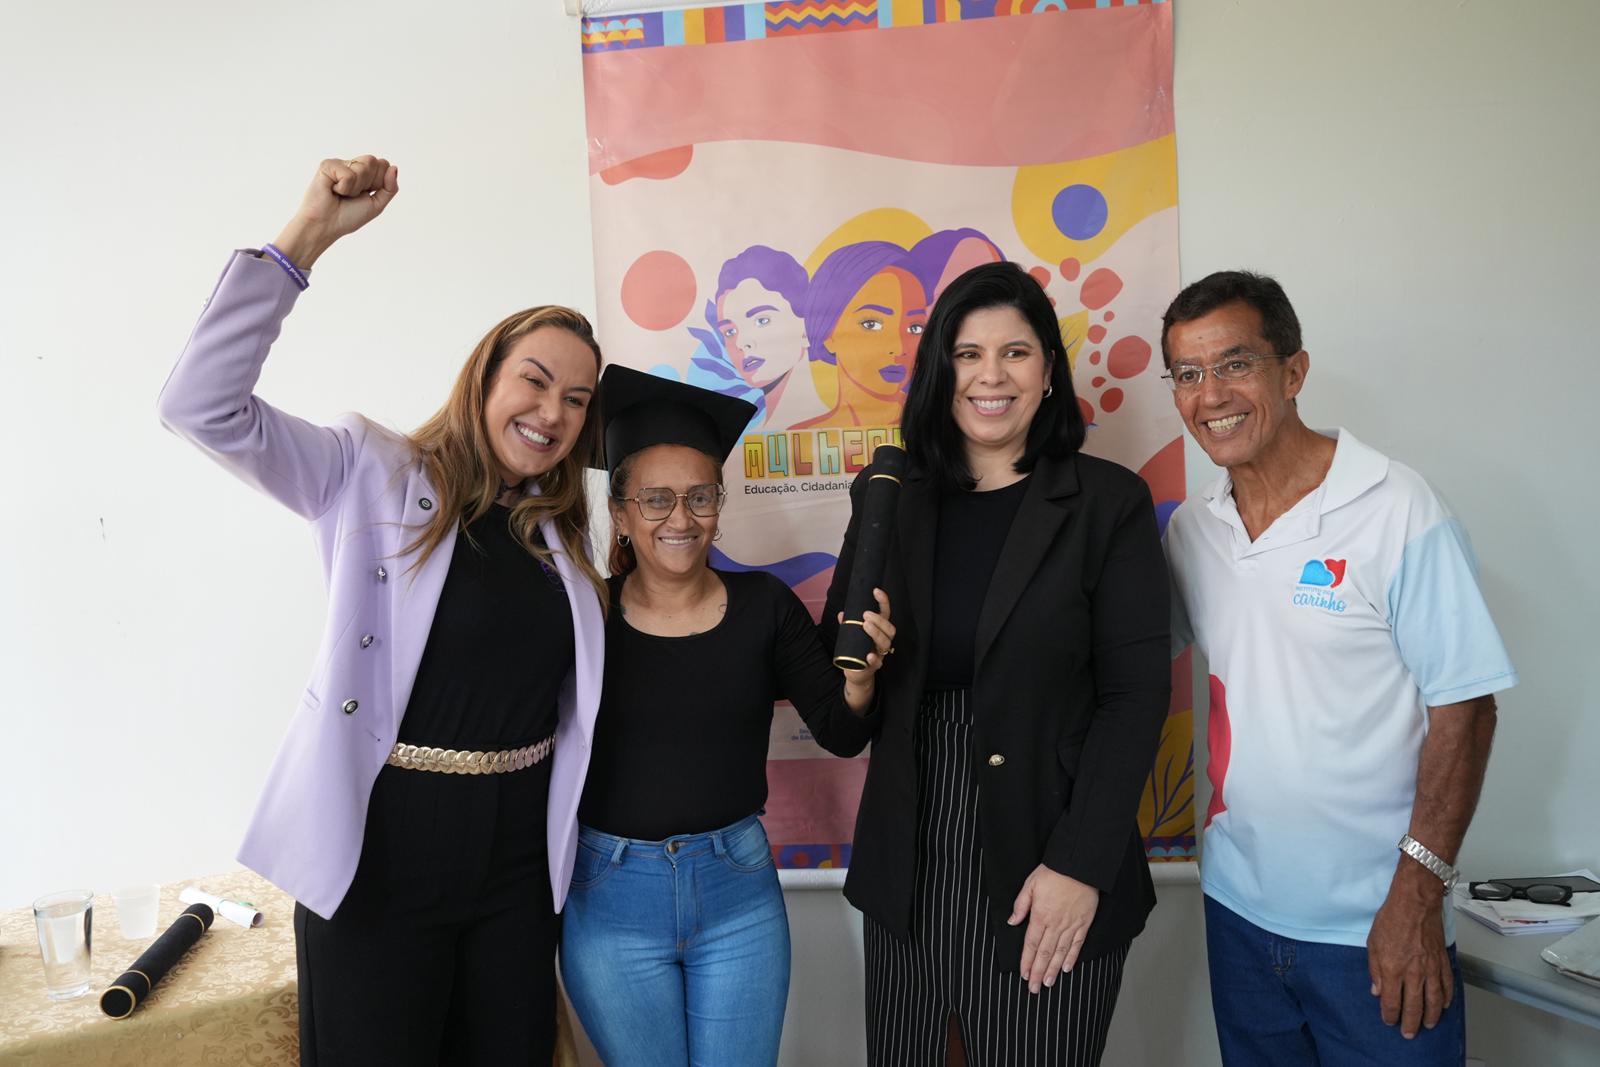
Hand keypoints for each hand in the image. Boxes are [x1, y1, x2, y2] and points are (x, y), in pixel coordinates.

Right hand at [271, 155, 399, 268]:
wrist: (326, 226)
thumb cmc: (348, 216)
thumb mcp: (377, 204)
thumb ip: (390, 187)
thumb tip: (394, 167)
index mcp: (365, 173)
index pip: (384, 165)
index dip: (379, 182)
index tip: (365, 194)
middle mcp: (352, 165)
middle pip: (375, 162)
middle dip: (368, 183)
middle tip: (352, 195)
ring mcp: (340, 164)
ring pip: (364, 166)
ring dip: (356, 187)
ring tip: (342, 194)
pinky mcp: (328, 165)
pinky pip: (348, 174)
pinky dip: (344, 188)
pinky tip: (333, 190)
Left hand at [838, 588, 893, 711]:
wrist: (857, 673)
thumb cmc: (857, 650)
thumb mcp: (852, 636)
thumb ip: (848, 625)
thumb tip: (842, 614)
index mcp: (880, 631)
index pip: (885, 614)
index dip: (883, 602)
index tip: (876, 591)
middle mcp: (883, 641)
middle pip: (889, 629)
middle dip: (879, 620)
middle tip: (866, 614)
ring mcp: (880, 654)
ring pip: (885, 643)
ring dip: (876, 633)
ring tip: (865, 625)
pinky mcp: (874, 666)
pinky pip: (877, 663)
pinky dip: (874, 658)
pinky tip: (868, 654)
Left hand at [1008, 864, 1098, 992]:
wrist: (1079, 865)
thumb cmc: (1054, 872)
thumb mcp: (1030, 884)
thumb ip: (1021, 905)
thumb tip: (1012, 921)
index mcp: (1040, 915)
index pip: (1031, 944)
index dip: (1027, 961)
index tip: (1024, 975)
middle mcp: (1055, 924)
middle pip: (1044, 953)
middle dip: (1038, 973)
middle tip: (1034, 989)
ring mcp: (1071, 925)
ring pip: (1060, 953)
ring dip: (1053, 970)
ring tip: (1048, 983)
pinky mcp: (1083, 923)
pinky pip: (1077, 944)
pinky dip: (1071, 958)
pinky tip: (1066, 968)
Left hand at [1367, 878, 1452, 1038]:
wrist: (1415, 903)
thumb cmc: (1391, 919)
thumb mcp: (1372, 943)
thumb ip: (1375, 969)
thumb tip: (1377, 990)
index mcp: (1393, 969)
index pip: (1392, 1001)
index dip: (1390, 1015)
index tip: (1389, 1021)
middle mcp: (1414, 973)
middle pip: (1414, 1007)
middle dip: (1411, 1023)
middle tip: (1409, 1033)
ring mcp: (1431, 968)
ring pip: (1434, 1000)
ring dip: (1431, 1016)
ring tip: (1428, 1025)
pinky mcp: (1442, 961)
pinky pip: (1447, 985)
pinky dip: (1446, 998)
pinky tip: (1443, 1005)